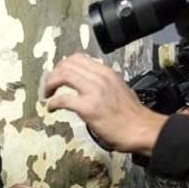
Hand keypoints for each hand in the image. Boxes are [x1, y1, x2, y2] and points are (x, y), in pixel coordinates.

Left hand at [43, 53, 167, 155]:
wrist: (141, 129)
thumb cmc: (130, 115)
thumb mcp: (118, 89)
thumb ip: (101, 84)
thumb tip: (85, 84)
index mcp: (107, 73)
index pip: (78, 58)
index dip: (62, 66)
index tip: (56, 76)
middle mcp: (101, 78)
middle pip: (68, 65)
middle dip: (53, 75)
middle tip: (48, 87)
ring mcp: (95, 92)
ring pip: (64, 76)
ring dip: (50, 85)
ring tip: (47, 95)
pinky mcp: (89, 108)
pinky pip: (63, 99)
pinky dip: (52, 103)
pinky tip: (52, 108)